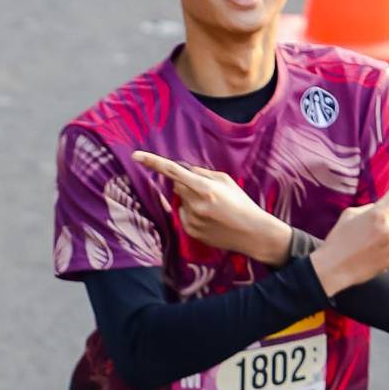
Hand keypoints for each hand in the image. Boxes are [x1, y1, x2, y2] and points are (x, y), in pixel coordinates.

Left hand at [127, 151, 293, 264]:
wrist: (252, 233)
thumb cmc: (242, 204)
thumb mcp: (226, 182)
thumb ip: (203, 174)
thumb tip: (186, 172)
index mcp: (205, 188)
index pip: (173, 172)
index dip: (153, 162)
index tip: (136, 156)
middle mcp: (195, 204)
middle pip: (177, 187)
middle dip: (187, 185)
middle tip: (208, 192)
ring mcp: (191, 220)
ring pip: (181, 202)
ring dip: (191, 201)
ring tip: (213, 209)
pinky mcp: (190, 232)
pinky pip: (183, 216)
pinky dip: (192, 214)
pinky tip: (210, 219)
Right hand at [310, 158, 388, 297]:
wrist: (331, 270)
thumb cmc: (337, 240)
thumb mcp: (349, 215)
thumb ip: (370, 209)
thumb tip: (383, 211)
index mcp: (377, 213)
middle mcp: (388, 228)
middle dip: (386, 217)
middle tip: (367, 228)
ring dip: (382, 235)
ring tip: (362, 245)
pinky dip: (381, 250)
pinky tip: (367, 256)